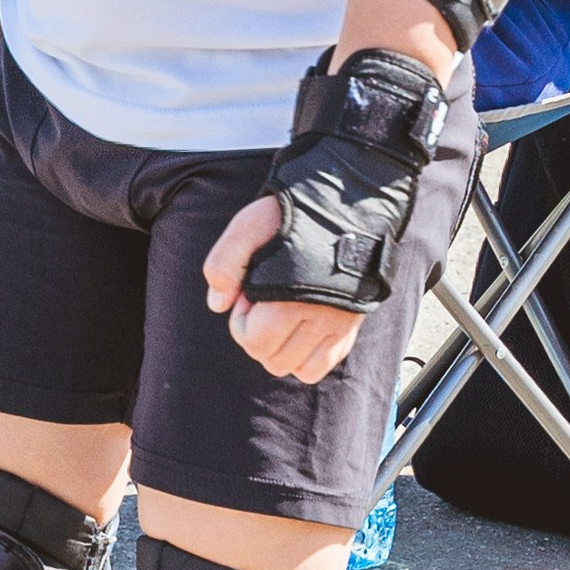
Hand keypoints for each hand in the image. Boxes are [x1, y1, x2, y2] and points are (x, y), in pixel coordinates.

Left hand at [200, 193, 367, 387]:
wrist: (348, 202)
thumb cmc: (294, 213)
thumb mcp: (248, 225)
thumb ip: (223, 264)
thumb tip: (218, 305)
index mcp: (291, 298)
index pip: (254, 341)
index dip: (241, 320)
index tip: (249, 293)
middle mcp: (319, 318)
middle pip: (273, 360)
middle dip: (257, 336)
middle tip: (263, 303)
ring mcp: (338, 325)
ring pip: (298, 368)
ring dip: (280, 349)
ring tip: (280, 317)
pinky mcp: (350, 326)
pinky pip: (325, 365)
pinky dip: (307, 358)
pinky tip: (299, 331)